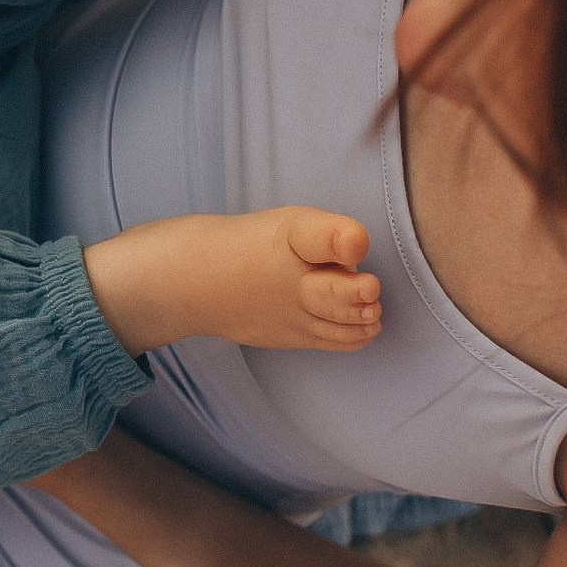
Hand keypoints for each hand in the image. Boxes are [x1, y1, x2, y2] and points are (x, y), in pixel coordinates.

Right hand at [83, 206, 381, 358]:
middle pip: (330, 292)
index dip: (342, 238)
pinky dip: (355, 334)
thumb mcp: (286, 227)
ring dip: (361, 317)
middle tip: (369, 287)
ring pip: (337, 322)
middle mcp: (289, 278)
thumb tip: (366, 265)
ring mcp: (289, 312)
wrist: (195, 281)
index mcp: (288, 237)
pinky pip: (332, 340)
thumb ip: (329, 240)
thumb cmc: (253, 246)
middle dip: (355, 293)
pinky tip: (366, 324)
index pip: (317, 236)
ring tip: (371, 310)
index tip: (355, 241)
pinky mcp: (290, 335)